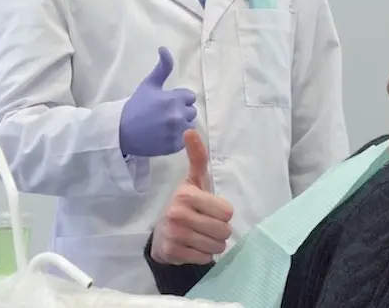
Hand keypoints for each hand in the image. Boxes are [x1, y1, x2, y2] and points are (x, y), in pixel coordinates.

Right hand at [119, 47, 197, 156]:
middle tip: (164, 115)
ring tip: (165, 126)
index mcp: (174, 98)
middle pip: (192, 111)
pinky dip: (178, 138)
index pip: (190, 97)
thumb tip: (164, 48)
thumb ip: (162, 67)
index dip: (179, 99)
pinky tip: (165, 135)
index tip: (167, 103)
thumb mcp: (148, 84)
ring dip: (182, 125)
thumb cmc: (136, 106)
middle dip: (181, 112)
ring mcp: (177, 131)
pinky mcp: (175, 146)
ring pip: (190, 126)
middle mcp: (178, 114)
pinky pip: (186, 140)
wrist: (122, 132)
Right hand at [151, 129, 233, 264]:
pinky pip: (205, 258)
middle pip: (224, 230)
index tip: (209, 210)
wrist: (162, 235)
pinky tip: (192, 246)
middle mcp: (178, 213)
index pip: (227, 212)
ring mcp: (175, 234)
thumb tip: (190, 130)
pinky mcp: (173, 252)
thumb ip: (197, 157)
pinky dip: (203, 255)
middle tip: (205, 225)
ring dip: (212, 244)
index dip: (221, 212)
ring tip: (199, 236)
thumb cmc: (184, 205)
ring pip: (217, 246)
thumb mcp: (193, 181)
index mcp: (187, 194)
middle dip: (219, 230)